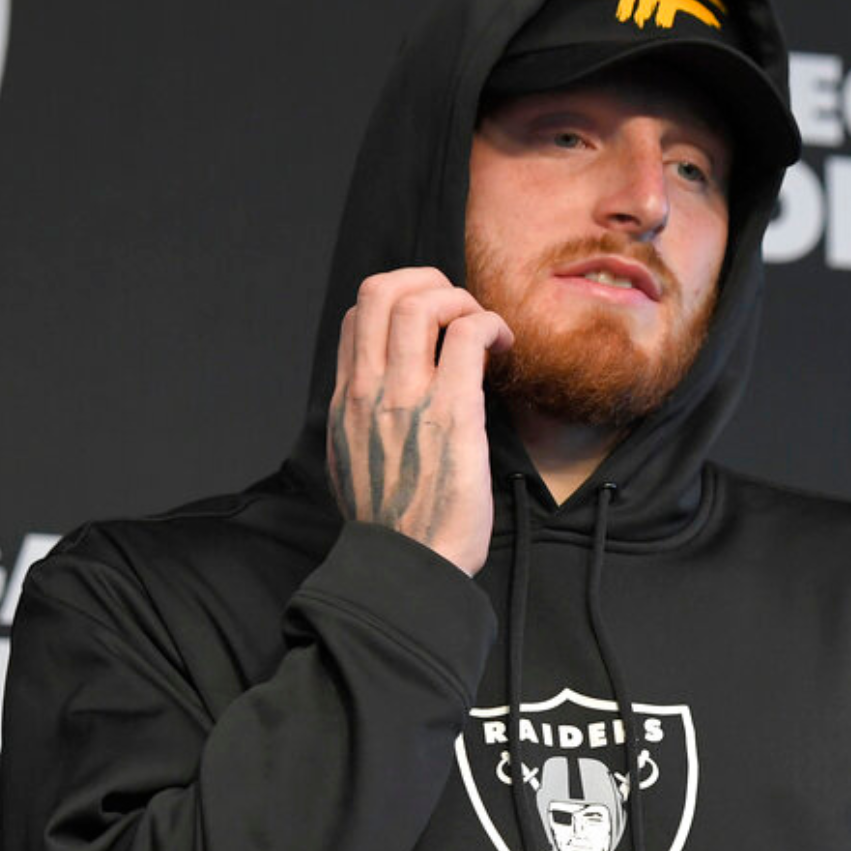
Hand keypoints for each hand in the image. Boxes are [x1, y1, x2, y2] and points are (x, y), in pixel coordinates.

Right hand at [326, 268, 512, 574]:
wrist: (408, 569)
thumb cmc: (396, 529)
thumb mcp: (354, 466)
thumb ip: (364, 424)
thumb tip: (384, 403)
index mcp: (346, 403)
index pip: (358, 318)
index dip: (398, 302)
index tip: (434, 326)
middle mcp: (369, 391)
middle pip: (381, 290)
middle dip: (428, 281)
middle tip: (459, 309)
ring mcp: (407, 399)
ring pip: (422, 301)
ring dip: (462, 299)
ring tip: (484, 328)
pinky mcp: (451, 413)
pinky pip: (468, 335)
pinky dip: (491, 324)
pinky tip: (505, 345)